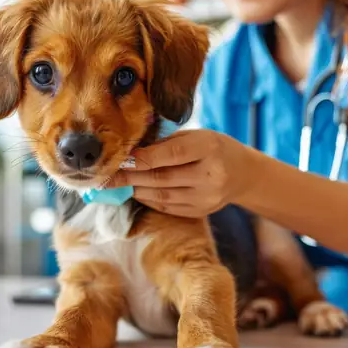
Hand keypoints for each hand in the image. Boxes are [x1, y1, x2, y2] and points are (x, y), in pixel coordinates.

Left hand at [106, 129, 252, 216]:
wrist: (243, 173)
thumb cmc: (213, 148)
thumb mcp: (196, 136)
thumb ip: (166, 144)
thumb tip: (129, 152)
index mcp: (210, 147)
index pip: (171, 154)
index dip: (142, 158)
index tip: (118, 159)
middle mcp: (211, 174)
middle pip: (162, 177)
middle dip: (129, 177)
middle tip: (104, 176)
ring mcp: (207, 197)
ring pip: (162, 195)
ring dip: (135, 189)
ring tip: (114, 184)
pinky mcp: (201, 211)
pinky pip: (167, 206)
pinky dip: (148, 199)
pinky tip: (134, 192)